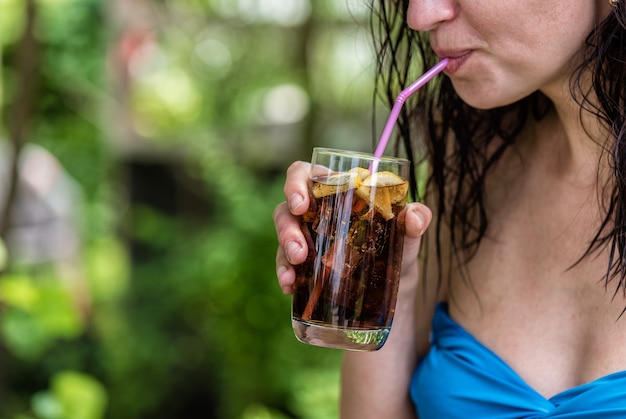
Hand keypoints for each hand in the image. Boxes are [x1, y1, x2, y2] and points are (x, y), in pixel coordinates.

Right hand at [273, 161, 431, 294]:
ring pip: (283, 235)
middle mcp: (315, 213)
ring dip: (284, 249)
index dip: (296, 183)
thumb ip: (416, 221)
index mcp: (336, 193)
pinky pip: (284, 265)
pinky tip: (289, 286)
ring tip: (297, 265)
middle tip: (299, 249)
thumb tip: (415, 215)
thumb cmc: (396, 250)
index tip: (302, 204)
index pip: (306, 175)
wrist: (394, 291)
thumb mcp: (407, 236)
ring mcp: (306, 239)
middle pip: (287, 207)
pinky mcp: (302, 266)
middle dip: (287, 226)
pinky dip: (284, 274)